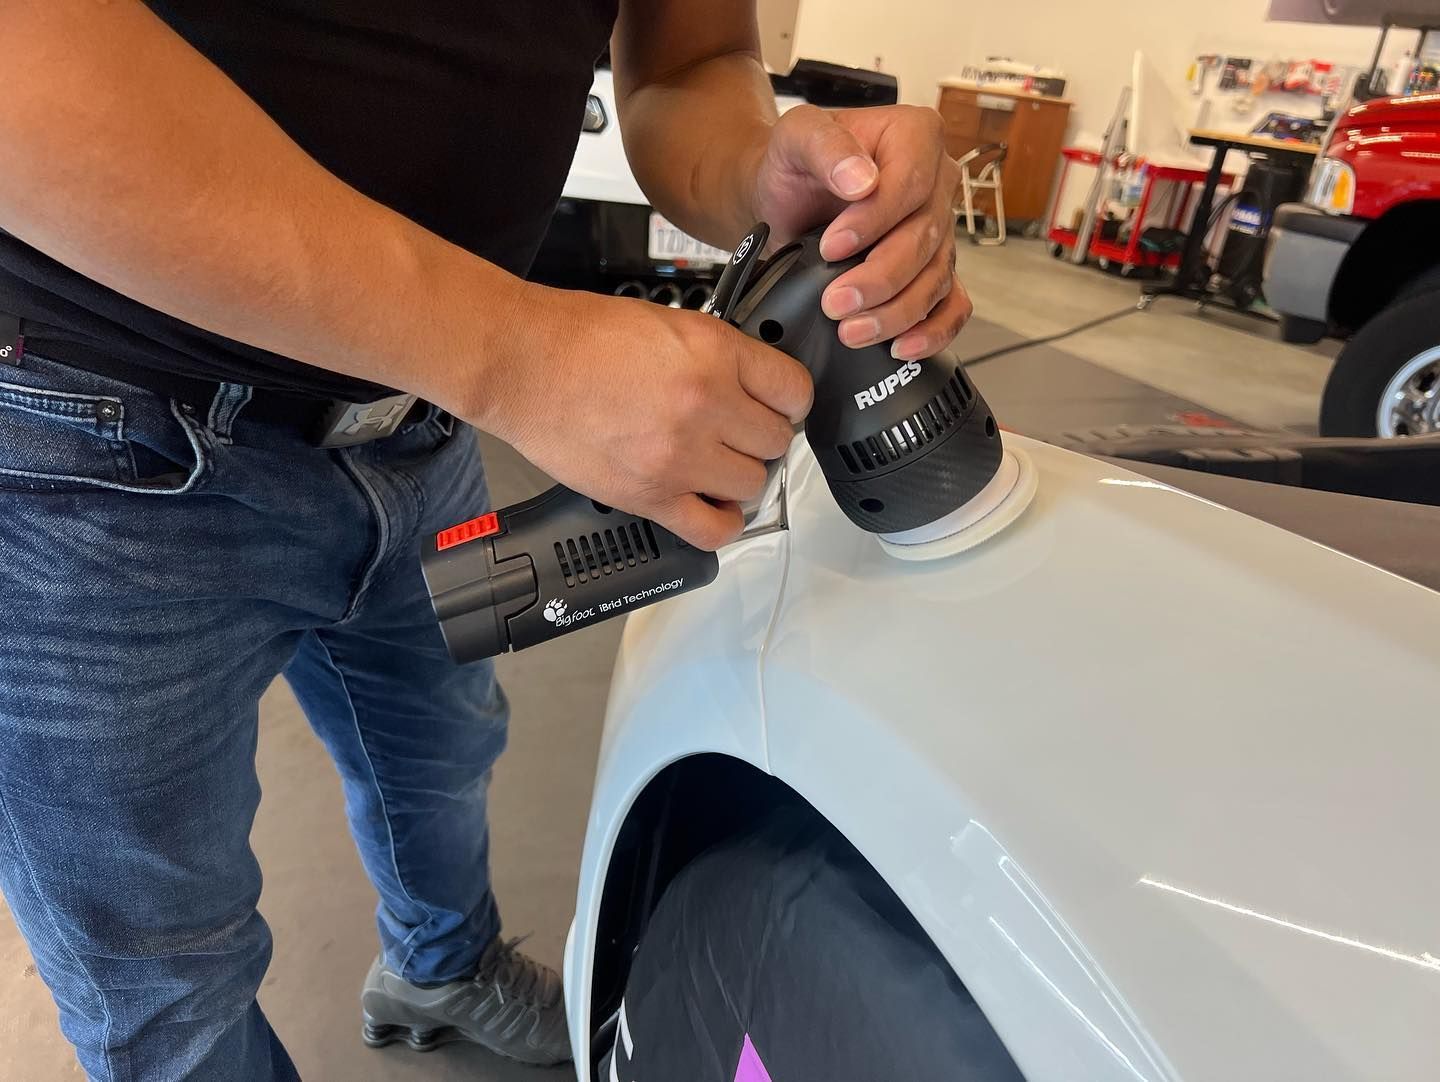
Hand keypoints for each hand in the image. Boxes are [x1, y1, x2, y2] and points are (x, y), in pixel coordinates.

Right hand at [478, 286, 810, 549]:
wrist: (523, 364)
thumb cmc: (579, 337)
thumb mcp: (669, 321)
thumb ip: (719, 354)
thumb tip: (750, 384)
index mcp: (715, 355)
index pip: (794, 391)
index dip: (788, 400)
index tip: (777, 406)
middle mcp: (705, 407)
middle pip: (776, 442)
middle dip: (760, 437)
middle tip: (737, 433)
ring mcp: (680, 458)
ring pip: (753, 485)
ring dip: (739, 477)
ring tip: (715, 464)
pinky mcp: (650, 496)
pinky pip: (714, 529)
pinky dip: (722, 522)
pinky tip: (711, 505)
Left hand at [750, 104, 973, 360]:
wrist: (785, 199)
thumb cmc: (794, 164)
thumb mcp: (796, 136)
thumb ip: (825, 146)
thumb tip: (862, 180)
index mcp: (916, 137)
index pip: (911, 185)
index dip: (874, 223)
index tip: (831, 247)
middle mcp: (938, 183)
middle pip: (925, 239)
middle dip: (879, 278)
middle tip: (836, 302)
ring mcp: (940, 230)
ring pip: (935, 278)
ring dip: (895, 312)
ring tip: (851, 330)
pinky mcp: (934, 269)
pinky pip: (951, 305)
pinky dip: (931, 331)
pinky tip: (899, 345)